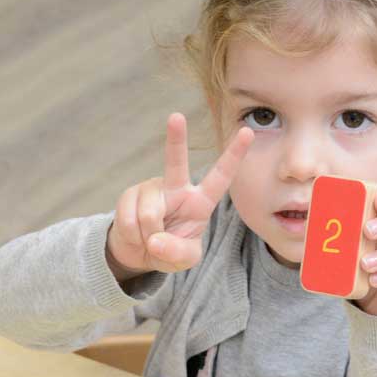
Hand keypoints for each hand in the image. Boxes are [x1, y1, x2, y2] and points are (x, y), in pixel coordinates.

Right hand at [106, 113, 252, 278]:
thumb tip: (154, 239)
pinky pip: (130, 220)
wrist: (138, 252)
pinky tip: (136, 234)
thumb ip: (177, 253)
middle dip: (175, 139)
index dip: (233, 156)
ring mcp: (151, 189)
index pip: (220, 177)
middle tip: (176, 117)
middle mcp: (176, 188)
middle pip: (175, 162)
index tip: (247, 132)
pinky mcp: (129, 195)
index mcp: (200, 201)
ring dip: (148, 235)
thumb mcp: (183, 260)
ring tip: (150, 239)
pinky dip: (132, 235)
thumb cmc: (169, 251)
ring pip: (150, 212)